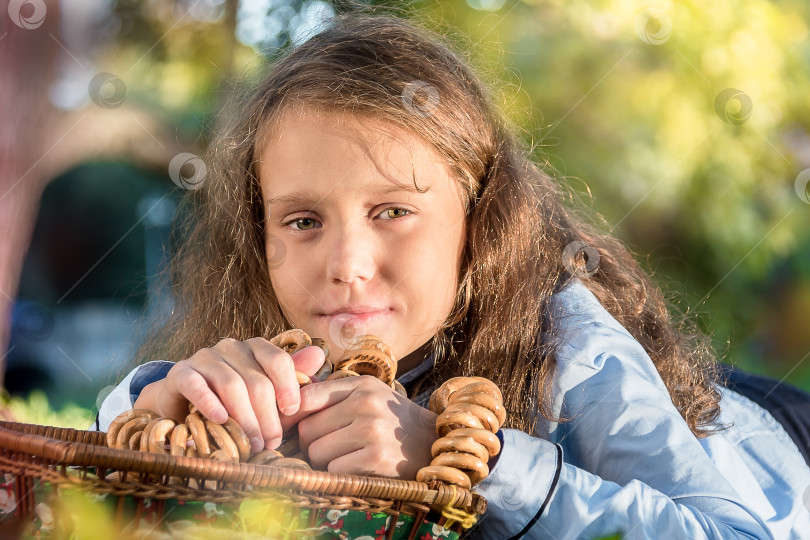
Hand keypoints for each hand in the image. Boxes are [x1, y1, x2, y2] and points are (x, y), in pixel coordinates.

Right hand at [133, 337, 325, 452]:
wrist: (183, 406)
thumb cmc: (233, 403)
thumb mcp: (265, 395)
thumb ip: (291, 381)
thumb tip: (319, 356)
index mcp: (255, 348)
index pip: (278, 360)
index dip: (288, 386)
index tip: (292, 412)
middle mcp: (231, 347)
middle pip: (256, 379)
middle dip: (267, 416)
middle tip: (271, 443)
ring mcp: (205, 358)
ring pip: (231, 384)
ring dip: (244, 418)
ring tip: (252, 444)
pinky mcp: (180, 373)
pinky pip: (197, 385)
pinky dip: (210, 403)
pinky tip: (221, 420)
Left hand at [281, 375, 438, 478]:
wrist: (434, 444)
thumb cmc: (392, 421)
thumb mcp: (369, 395)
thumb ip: (332, 395)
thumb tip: (287, 404)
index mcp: (361, 385)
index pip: (306, 397)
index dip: (294, 416)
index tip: (296, 428)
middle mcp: (366, 404)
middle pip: (307, 430)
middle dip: (313, 443)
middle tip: (332, 446)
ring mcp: (371, 431)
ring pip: (317, 453)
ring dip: (326, 462)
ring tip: (348, 456)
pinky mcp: (375, 459)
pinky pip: (334, 470)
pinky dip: (341, 474)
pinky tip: (359, 468)